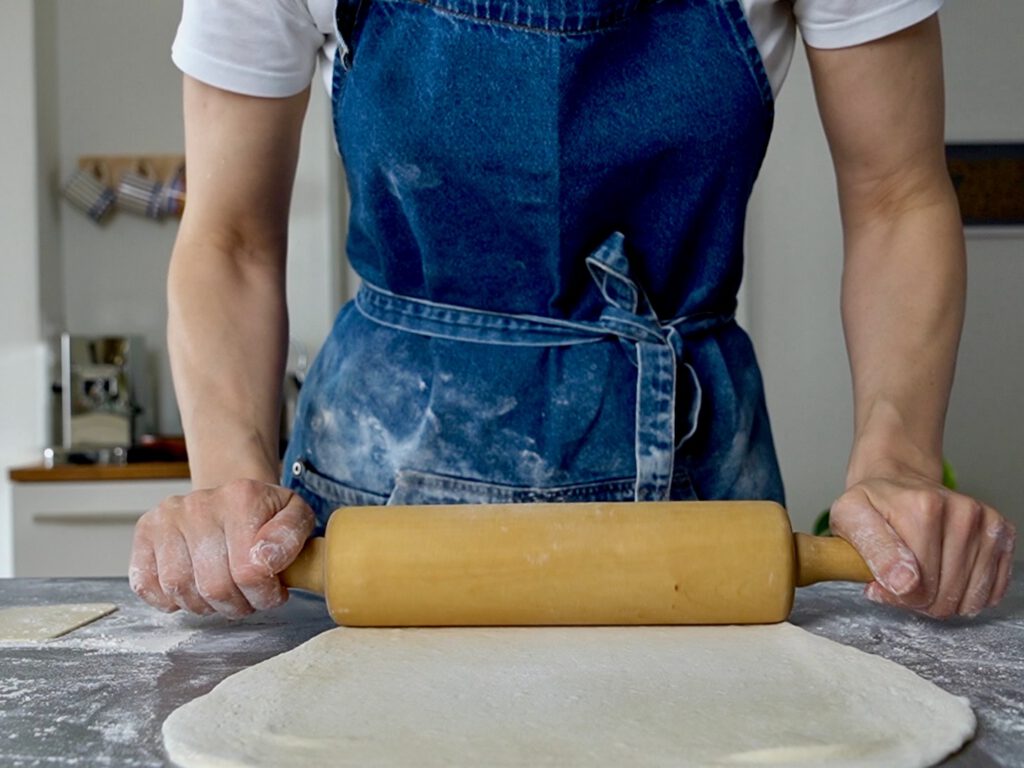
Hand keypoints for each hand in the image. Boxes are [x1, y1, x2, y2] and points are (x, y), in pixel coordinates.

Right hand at [129, 479, 315, 618]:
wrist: (233, 499)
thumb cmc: (264, 514)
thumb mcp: (296, 515)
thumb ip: (290, 535)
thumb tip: (265, 559)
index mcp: (242, 497)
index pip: (249, 572)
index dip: (264, 595)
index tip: (273, 591)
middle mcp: (199, 504)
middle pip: (213, 586)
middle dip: (237, 604)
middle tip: (248, 597)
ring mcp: (168, 517)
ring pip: (180, 589)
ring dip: (205, 606)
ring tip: (223, 593)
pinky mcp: (145, 532)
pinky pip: (146, 584)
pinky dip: (169, 600)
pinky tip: (192, 589)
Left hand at [830, 468, 1015, 618]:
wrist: (900, 484)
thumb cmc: (874, 505)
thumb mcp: (850, 518)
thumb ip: (873, 550)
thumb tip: (905, 584)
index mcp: (925, 507)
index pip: (918, 586)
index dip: (896, 596)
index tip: (880, 583)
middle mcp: (963, 512)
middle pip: (945, 596)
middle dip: (919, 600)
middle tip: (901, 580)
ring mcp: (986, 522)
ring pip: (970, 599)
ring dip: (943, 600)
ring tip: (922, 577)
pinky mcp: (1002, 534)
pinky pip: (992, 591)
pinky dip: (967, 596)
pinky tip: (946, 577)